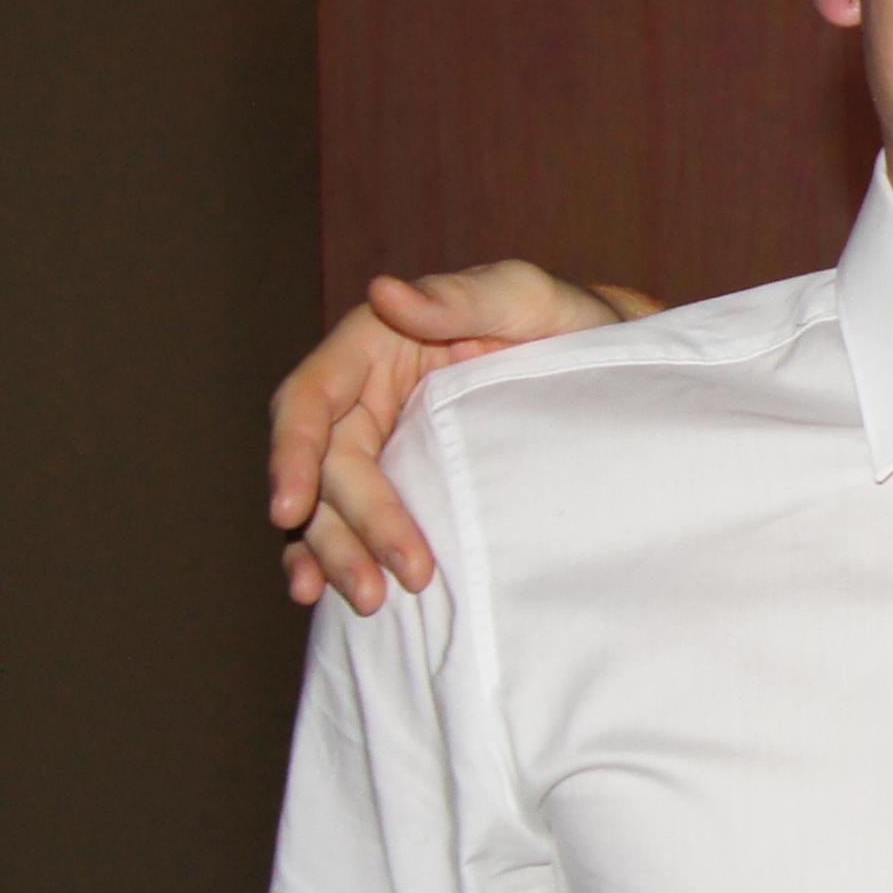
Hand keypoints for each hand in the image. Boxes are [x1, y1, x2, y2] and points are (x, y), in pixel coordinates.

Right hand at [271, 263, 629, 611]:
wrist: (603, 368)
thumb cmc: (560, 319)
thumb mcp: (522, 296)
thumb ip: (458, 298)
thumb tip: (383, 291)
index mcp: (374, 344)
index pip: (312, 397)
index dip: (291, 453)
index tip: (289, 508)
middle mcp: (363, 396)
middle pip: (327, 466)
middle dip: (346, 526)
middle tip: (381, 583)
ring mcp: (379, 444)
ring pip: (330, 504)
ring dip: (338, 555)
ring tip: (369, 602)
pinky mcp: (399, 484)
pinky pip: (350, 523)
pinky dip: (333, 558)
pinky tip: (326, 595)